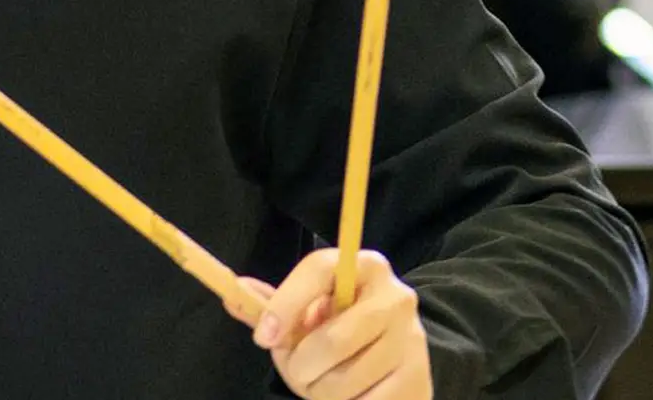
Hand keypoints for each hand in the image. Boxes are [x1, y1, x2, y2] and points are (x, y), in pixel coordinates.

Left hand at [223, 249, 432, 399]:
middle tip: (295, 370)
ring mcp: (413, 342)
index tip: (263, 337)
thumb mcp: (309, 306)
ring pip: (346, 382)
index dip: (285, 304)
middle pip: (333, 341)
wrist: (398, 348)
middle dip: (300, 366)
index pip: (317, 270)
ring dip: (319, 392)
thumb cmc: (341, 322)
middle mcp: (396, 298)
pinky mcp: (421, 382)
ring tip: (321, 383)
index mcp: (364, 266)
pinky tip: (348, 395)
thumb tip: (232, 294)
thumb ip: (271, 303)